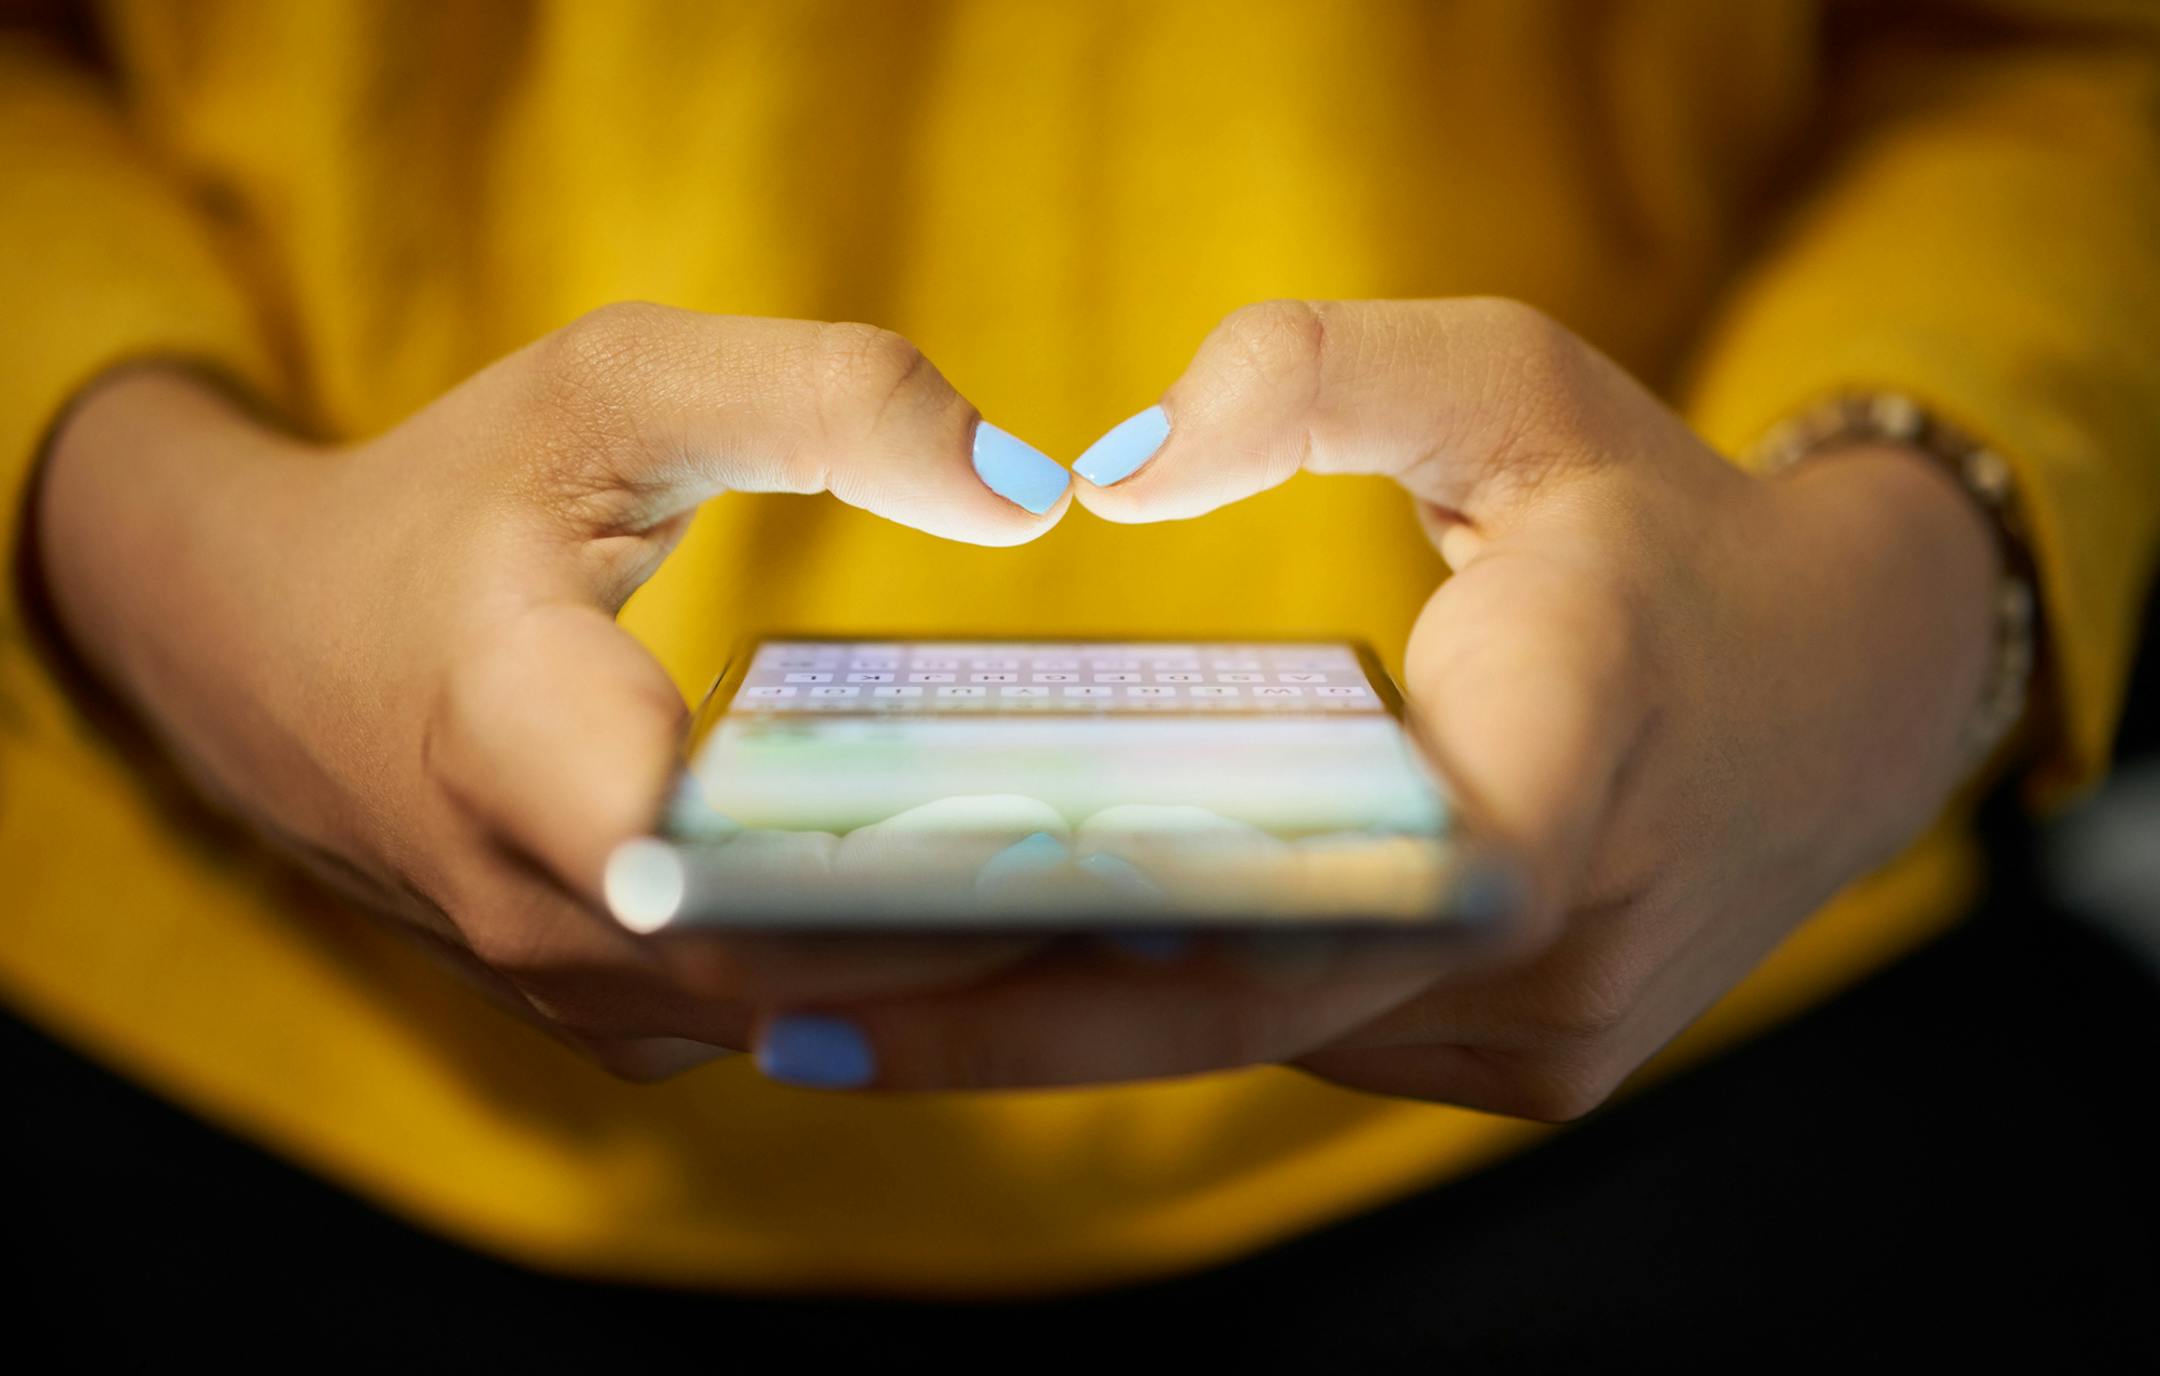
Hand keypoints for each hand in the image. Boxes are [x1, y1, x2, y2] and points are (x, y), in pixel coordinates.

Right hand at [34, 305, 1074, 1077]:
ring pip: (801, 1019)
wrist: (258, 644)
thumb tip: (1033, 491)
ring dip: (962, 976)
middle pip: (799, 969)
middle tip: (1198, 887)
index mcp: (511, 735)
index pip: (714, 864)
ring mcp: (564, 986)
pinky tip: (1025, 920)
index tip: (1077, 839)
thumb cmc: (448, 500)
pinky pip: (775, 1021)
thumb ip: (824, 400)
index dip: (902, 869)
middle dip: (993, 937)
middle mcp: (532, 908)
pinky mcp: (601, 1012)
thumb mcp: (616, 386)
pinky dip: (893, 981)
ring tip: (1152, 910)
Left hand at [756, 299, 2001, 1116]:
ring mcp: (1544, 1035)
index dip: (1070, 963)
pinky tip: (1036, 962)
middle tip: (773, 1007)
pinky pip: (1314, 1036)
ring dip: (1074, 1018)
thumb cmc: (1656, 524)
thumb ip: (1319, 376)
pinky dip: (1180, 1005)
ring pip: (1263, 1039)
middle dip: (998, 1018)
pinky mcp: (1528, 1063)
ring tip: (859, 983)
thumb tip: (1111, 469)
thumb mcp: (1515, 382)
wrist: (1846, 693)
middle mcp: (1551, 949)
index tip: (859, 979)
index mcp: (1557, 766)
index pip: (1298, 907)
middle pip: (1231, 1012)